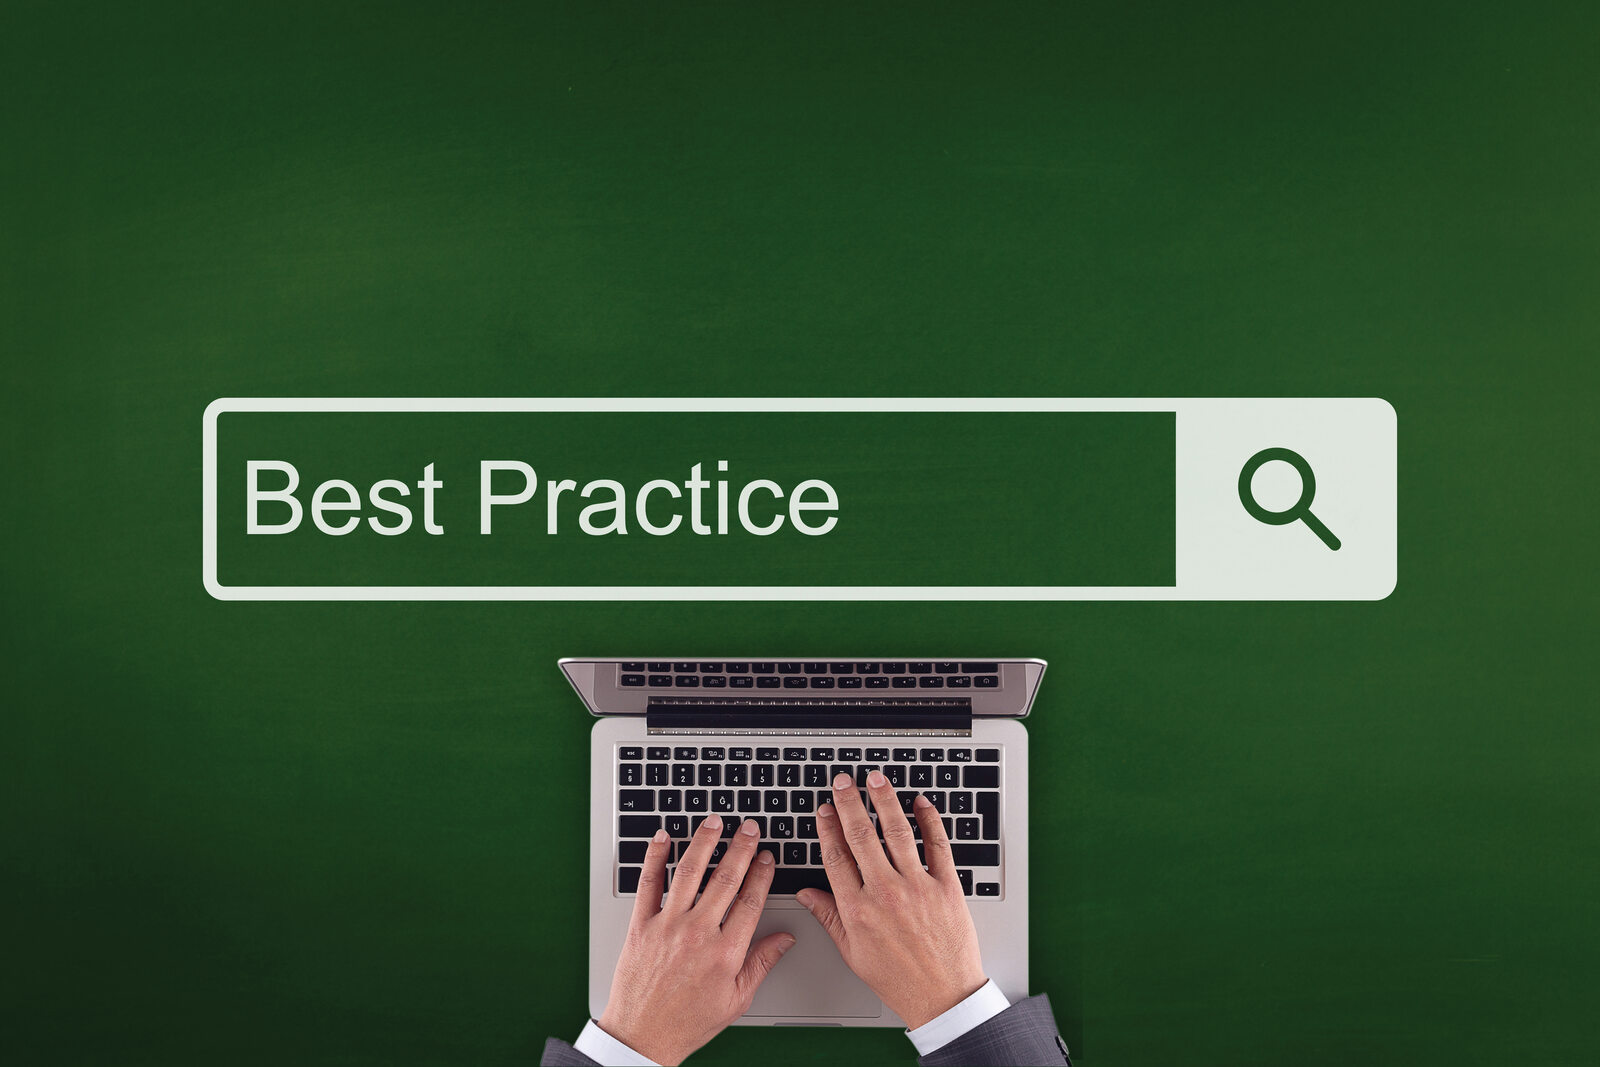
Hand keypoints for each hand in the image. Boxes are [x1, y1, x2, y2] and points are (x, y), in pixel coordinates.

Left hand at [596, 815, 794, 1065]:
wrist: (642, 1036)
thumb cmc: (688, 1022)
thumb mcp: (736, 999)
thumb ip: (762, 963)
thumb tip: (785, 939)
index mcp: (725, 953)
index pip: (750, 900)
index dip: (762, 874)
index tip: (768, 857)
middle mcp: (697, 934)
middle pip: (725, 879)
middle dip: (741, 849)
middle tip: (749, 828)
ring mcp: (667, 926)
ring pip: (688, 873)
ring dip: (704, 843)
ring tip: (714, 822)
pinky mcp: (640, 926)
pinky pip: (647, 883)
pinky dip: (654, 857)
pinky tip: (663, 838)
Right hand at [796, 771, 987, 1028]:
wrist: (942, 995)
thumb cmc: (898, 979)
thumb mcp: (853, 953)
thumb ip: (829, 918)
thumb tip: (807, 893)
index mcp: (858, 909)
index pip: (836, 856)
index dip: (827, 828)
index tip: (824, 809)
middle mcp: (885, 892)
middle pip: (862, 836)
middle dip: (849, 803)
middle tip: (843, 781)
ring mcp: (917, 887)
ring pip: (898, 832)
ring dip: (885, 801)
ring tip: (876, 779)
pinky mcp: (946, 887)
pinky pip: (938, 845)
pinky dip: (930, 820)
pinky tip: (921, 803)